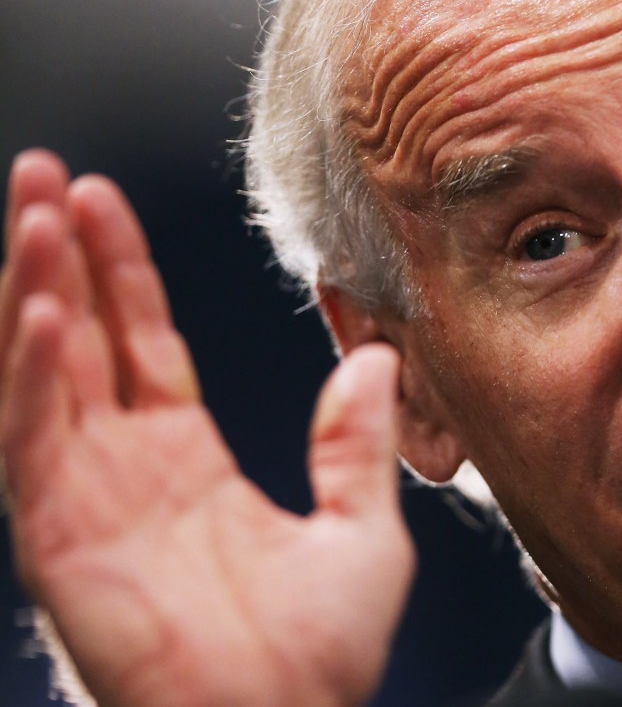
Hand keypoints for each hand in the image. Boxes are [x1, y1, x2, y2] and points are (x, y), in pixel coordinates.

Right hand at [0, 150, 414, 706]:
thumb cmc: (319, 656)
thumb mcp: (362, 529)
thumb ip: (359, 443)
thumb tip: (377, 362)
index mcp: (187, 464)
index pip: (145, 346)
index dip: (124, 277)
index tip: (104, 205)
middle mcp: (127, 471)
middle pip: (84, 342)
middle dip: (61, 257)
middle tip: (45, 176)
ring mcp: (88, 500)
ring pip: (46, 374)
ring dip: (36, 290)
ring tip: (32, 209)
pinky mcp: (62, 539)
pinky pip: (36, 442)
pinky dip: (31, 375)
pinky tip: (41, 309)